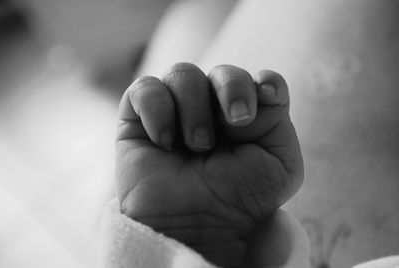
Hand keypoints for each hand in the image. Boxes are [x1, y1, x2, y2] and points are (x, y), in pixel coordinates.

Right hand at [115, 63, 303, 266]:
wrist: (195, 227)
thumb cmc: (239, 200)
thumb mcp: (280, 167)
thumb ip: (278, 121)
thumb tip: (260, 87)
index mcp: (245, 117)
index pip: (258, 80)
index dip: (264, 81)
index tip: (268, 97)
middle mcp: (211, 109)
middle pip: (222, 71)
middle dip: (233, 89)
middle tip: (236, 122)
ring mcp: (176, 111)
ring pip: (183, 73)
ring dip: (195, 109)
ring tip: (198, 146)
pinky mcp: (140, 119)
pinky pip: (145, 88)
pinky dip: (157, 110)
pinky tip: (165, 142)